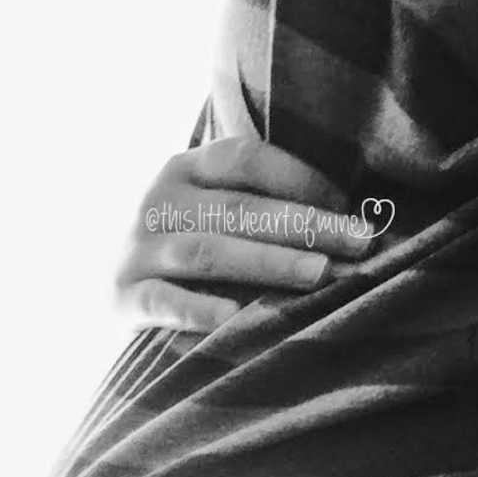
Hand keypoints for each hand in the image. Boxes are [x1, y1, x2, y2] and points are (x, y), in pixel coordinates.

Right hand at [114, 137, 378, 332]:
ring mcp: (136, 251)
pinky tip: (236, 317)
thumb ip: (260, 206)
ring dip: (268, 263)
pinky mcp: (121, 298)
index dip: (299, 178)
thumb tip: (346, 216)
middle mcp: (156, 203)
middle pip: (237, 209)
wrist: (119, 293)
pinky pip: (162, 303)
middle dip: (305, 225)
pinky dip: (198, 310)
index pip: (245, 159)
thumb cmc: (189, 252)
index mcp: (183, 169)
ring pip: (208, 253)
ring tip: (320, 274)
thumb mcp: (214, 214)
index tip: (348, 203)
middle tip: (358, 242)